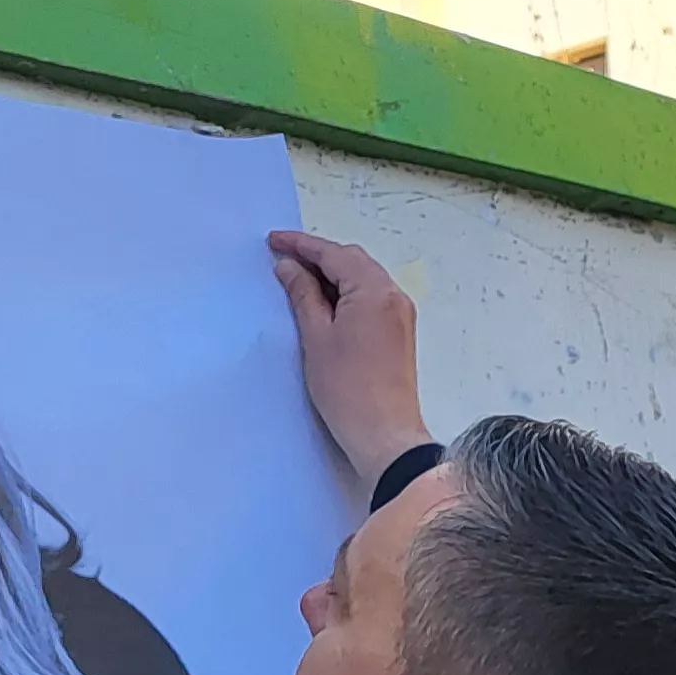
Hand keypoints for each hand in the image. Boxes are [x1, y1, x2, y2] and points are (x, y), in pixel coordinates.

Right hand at [269, 231, 431, 484]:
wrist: (384, 433)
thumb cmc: (348, 390)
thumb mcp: (316, 337)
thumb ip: (302, 295)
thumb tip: (289, 267)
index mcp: (374, 291)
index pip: (334, 254)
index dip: (302, 245)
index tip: (274, 241)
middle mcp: (393, 296)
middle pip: (352, 261)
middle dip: (318, 256)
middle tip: (282, 260)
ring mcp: (400, 313)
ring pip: (363, 278)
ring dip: (333, 274)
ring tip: (298, 281)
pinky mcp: (399, 331)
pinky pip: (371, 297)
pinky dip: (347, 292)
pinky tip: (324, 302)